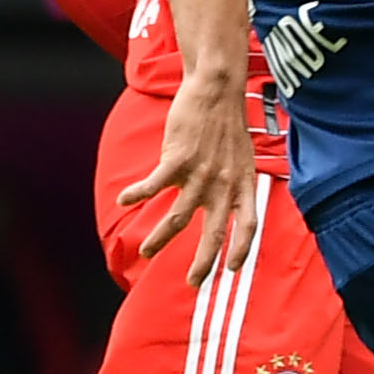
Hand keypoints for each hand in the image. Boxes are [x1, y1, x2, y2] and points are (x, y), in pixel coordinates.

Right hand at [124, 68, 259, 285]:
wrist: (216, 90)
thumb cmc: (227, 123)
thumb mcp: (243, 158)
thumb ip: (233, 183)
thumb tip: (225, 203)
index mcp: (242, 184)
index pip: (249, 225)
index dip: (243, 249)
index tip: (233, 269)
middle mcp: (223, 184)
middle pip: (214, 233)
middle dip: (204, 262)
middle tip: (195, 283)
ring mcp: (200, 173)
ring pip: (178, 218)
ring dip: (160, 238)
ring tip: (148, 252)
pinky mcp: (177, 159)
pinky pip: (153, 185)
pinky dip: (137, 194)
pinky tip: (124, 201)